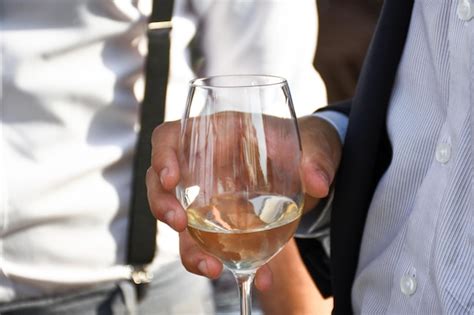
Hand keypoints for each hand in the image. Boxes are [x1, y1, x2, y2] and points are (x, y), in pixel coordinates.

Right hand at [146, 114, 341, 287]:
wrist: (313, 169)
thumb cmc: (305, 144)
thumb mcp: (316, 143)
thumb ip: (318, 158)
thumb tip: (317, 183)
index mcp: (220, 135)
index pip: (172, 137)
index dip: (162, 155)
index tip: (170, 178)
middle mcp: (206, 166)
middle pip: (161, 183)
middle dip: (162, 205)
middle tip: (179, 225)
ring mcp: (210, 195)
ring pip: (181, 221)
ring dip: (189, 247)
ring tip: (212, 268)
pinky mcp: (222, 220)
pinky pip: (210, 243)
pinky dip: (227, 263)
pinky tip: (255, 276)